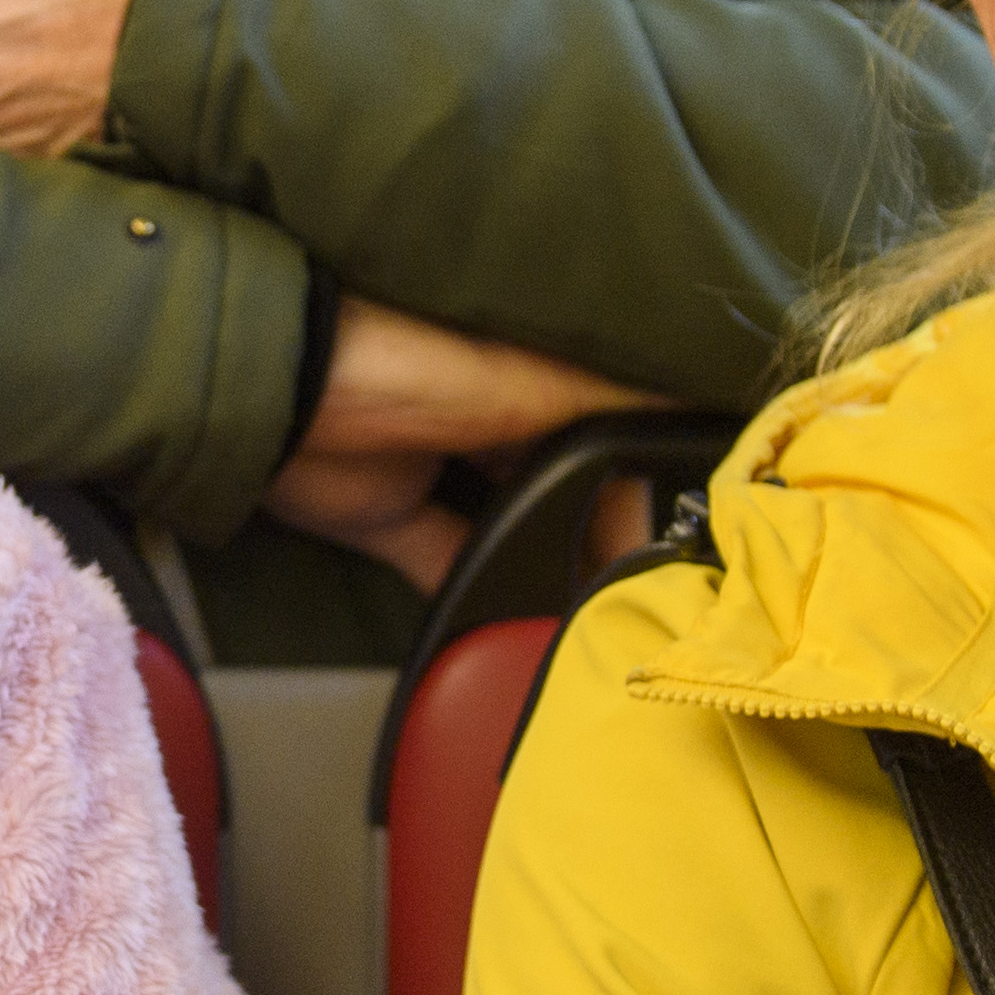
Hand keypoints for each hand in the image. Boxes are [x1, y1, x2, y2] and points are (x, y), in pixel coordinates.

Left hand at [260, 304, 670, 592]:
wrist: (279, 394)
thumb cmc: (416, 364)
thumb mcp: (531, 382)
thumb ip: (614, 405)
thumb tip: (715, 411)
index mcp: (533, 369)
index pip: (618, 425)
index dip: (656, 473)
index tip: (703, 525)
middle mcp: (497, 419)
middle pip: (572, 487)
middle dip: (608, 534)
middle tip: (657, 590)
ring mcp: (445, 472)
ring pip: (520, 532)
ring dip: (552, 570)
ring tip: (607, 618)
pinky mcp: (393, 522)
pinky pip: (451, 568)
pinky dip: (481, 600)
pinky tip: (529, 631)